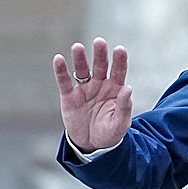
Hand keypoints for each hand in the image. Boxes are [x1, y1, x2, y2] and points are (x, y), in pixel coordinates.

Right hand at [53, 38, 132, 152]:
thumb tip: (128, 88)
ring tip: (77, 47)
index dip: (119, 60)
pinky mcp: (69, 96)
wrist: (92, 146)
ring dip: (80, 59)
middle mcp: (100, 84)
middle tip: (99, 42)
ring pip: (82, 70)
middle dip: (100, 54)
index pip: (119, 71)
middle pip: (100, 66)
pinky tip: (59, 59)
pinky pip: (64, 81)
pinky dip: (61, 71)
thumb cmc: (110, 133)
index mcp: (115, 89)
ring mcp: (84, 89)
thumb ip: (125, 106)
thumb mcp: (120, 123)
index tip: (120, 49)